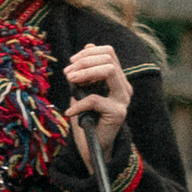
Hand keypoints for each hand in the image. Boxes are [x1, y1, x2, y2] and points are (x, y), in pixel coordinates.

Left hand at [63, 43, 130, 157]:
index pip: (109, 52)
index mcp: (117, 79)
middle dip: (83, 62)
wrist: (94, 147)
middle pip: (108, 59)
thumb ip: (86, 70)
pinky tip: (69, 112)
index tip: (71, 63)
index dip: (88, 53)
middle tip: (67, 74)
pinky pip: (95, 100)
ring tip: (70, 82)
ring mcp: (123, 100)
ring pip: (109, 70)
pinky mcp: (118, 113)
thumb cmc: (87, 117)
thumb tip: (89, 45)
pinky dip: (79, 104)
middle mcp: (124, 87)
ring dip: (84, 74)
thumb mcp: (83, 90)